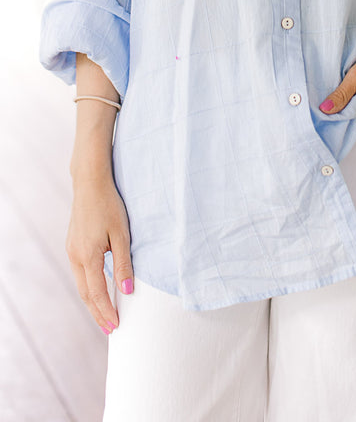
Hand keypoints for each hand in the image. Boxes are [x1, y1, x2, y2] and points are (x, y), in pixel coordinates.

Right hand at [66, 175, 133, 334]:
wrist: (90, 183)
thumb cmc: (109, 205)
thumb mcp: (122, 234)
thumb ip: (123, 264)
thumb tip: (126, 292)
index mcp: (87, 256)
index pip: (97, 293)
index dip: (106, 311)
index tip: (116, 326)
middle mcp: (75, 256)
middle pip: (86, 294)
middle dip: (98, 313)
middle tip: (111, 329)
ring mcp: (71, 250)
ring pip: (81, 284)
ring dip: (92, 301)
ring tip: (105, 315)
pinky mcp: (73, 245)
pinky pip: (80, 273)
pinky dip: (89, 287)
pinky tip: (97, 291)